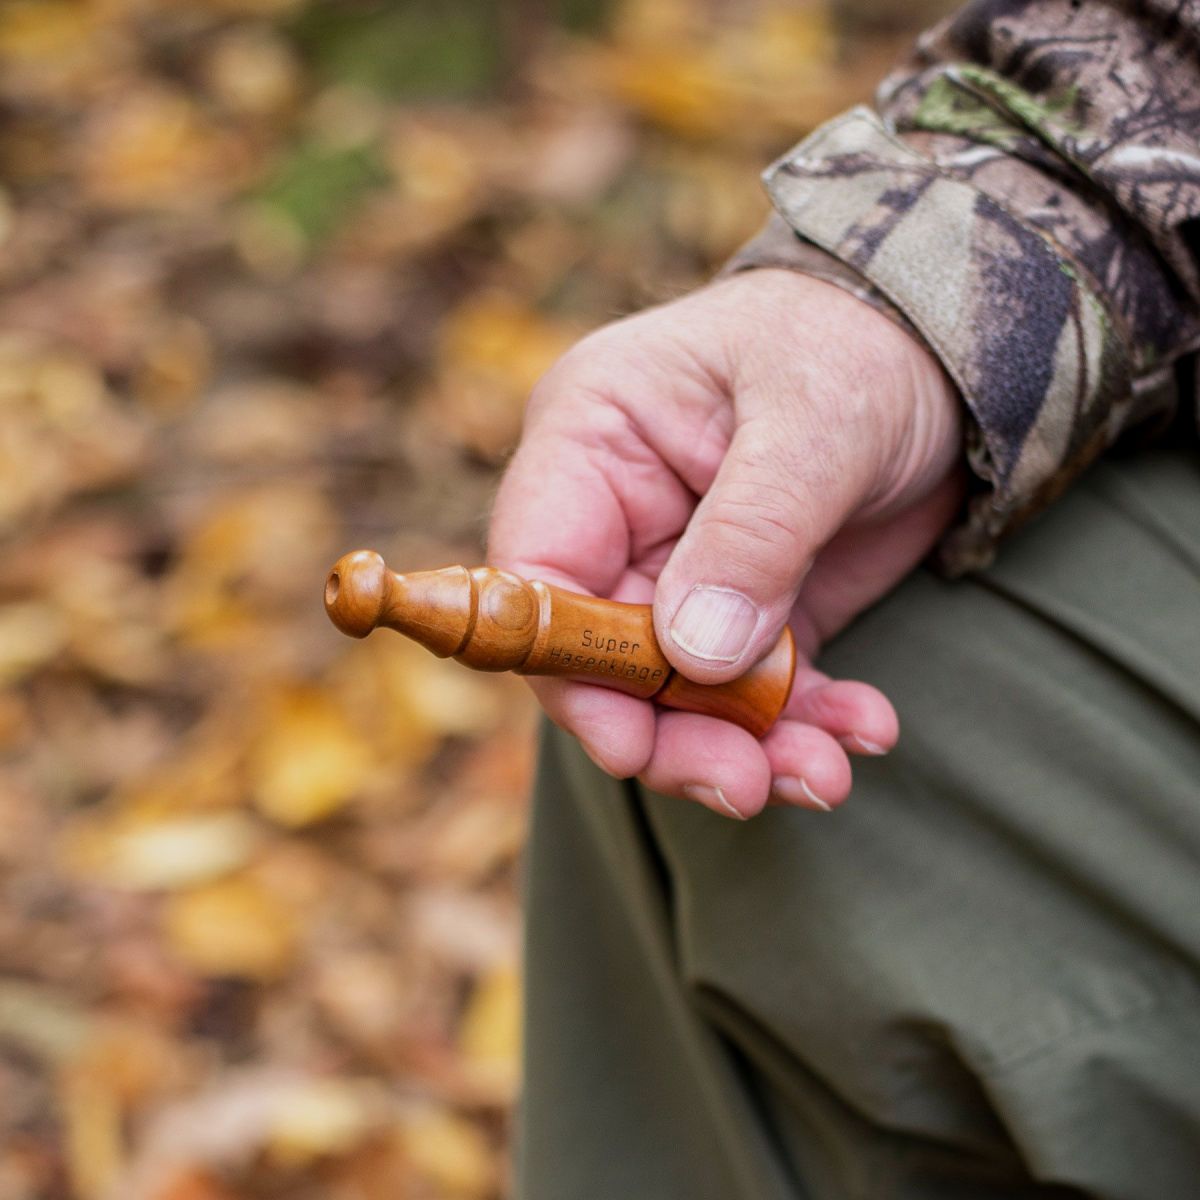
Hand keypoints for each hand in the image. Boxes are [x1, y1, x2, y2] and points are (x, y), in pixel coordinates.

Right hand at [488, 268, 964, 817]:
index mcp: (593, 441)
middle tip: (747, 785)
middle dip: (671, 734)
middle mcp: (619, 515)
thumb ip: (752, 534)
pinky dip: (804, 724)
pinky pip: (754, 692)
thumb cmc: (860, 345)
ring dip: (746, 747)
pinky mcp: (750, 609)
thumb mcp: (815, 420)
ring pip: (678, 694)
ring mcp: (682, 569)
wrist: (947, 353)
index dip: (566, 665)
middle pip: (601, 656)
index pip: (535, 573)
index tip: (631, 741)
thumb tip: (693, 658)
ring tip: (826, 771)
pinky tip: (862, 728)